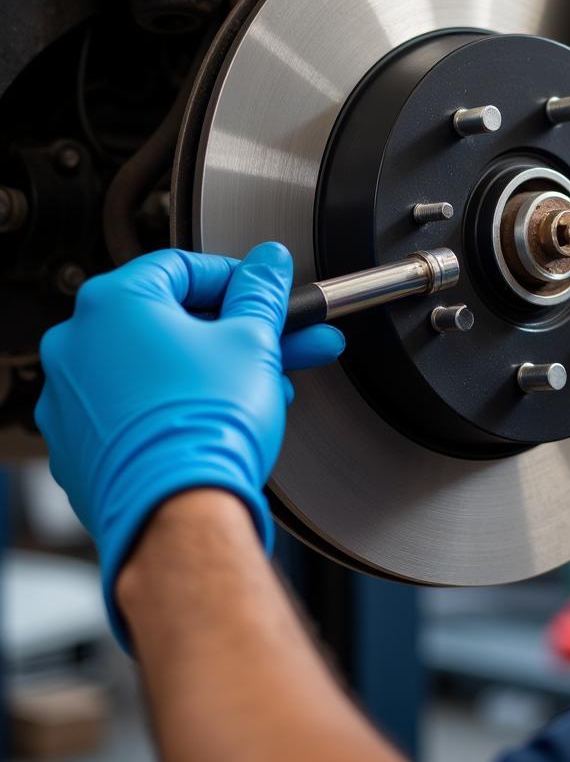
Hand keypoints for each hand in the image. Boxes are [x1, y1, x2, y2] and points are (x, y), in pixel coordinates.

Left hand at [34, 243, 344, 646]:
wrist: (178, 513)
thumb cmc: (203, 427)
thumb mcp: (252, 340)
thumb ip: (260, 292)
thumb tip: (267, 265)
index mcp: (113, 304)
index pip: (184, 268)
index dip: (238, 278)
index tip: (266, 292)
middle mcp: (78, 346)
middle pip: (175, 320)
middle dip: (242, 331)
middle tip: (288, 338)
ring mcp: (74, 401)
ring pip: (161, 367)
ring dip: (218, 369)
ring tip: (272, 383)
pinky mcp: (83, 448)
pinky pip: (140, 409)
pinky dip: (182, 404)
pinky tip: (229, 414)